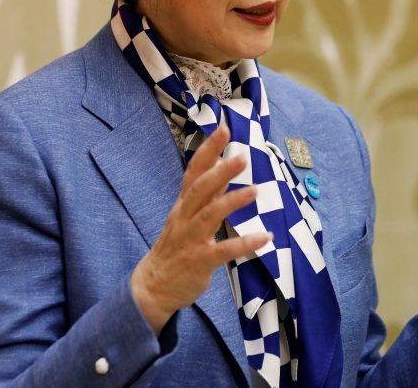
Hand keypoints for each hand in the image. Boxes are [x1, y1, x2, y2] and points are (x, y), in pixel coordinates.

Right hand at [130, 125, 271, 334]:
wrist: (153, 286)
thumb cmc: (175, 246)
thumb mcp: (187, 216)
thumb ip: (206, 195)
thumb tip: (223, 168)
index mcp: (183, 204)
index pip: (194, 171)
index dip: (208, 151)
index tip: (223, 130)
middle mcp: (185, 217)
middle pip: (200, 189)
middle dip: (220, 171)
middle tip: (242, 156)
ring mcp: (190, 239)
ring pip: (209, 216)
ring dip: (231, 202)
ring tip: (255, 191)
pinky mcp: (199, 261)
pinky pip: (223, 251)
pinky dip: (243, 243)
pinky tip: (264, 237)